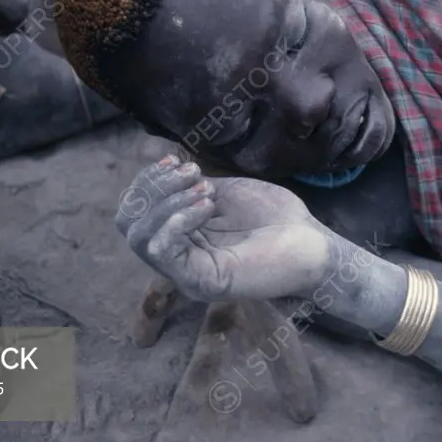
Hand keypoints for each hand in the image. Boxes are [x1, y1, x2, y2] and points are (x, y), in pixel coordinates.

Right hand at [115, 154, 333, 301]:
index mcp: (180, 238)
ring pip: (140, 238)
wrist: (312, 242)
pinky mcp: (201, 282)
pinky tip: (206, 205)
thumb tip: (163, 168)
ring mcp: (187, 274)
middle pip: (128, 225)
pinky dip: (177, 219)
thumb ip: (189, 186)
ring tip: (204, 190)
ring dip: (165, 202)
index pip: (134, 213)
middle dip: (151, 189)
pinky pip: (164, 251)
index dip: (145, 182)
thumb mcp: (223, 192)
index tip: (173, 160)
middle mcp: (178, 259)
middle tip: (190, 173)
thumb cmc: (276, 218)